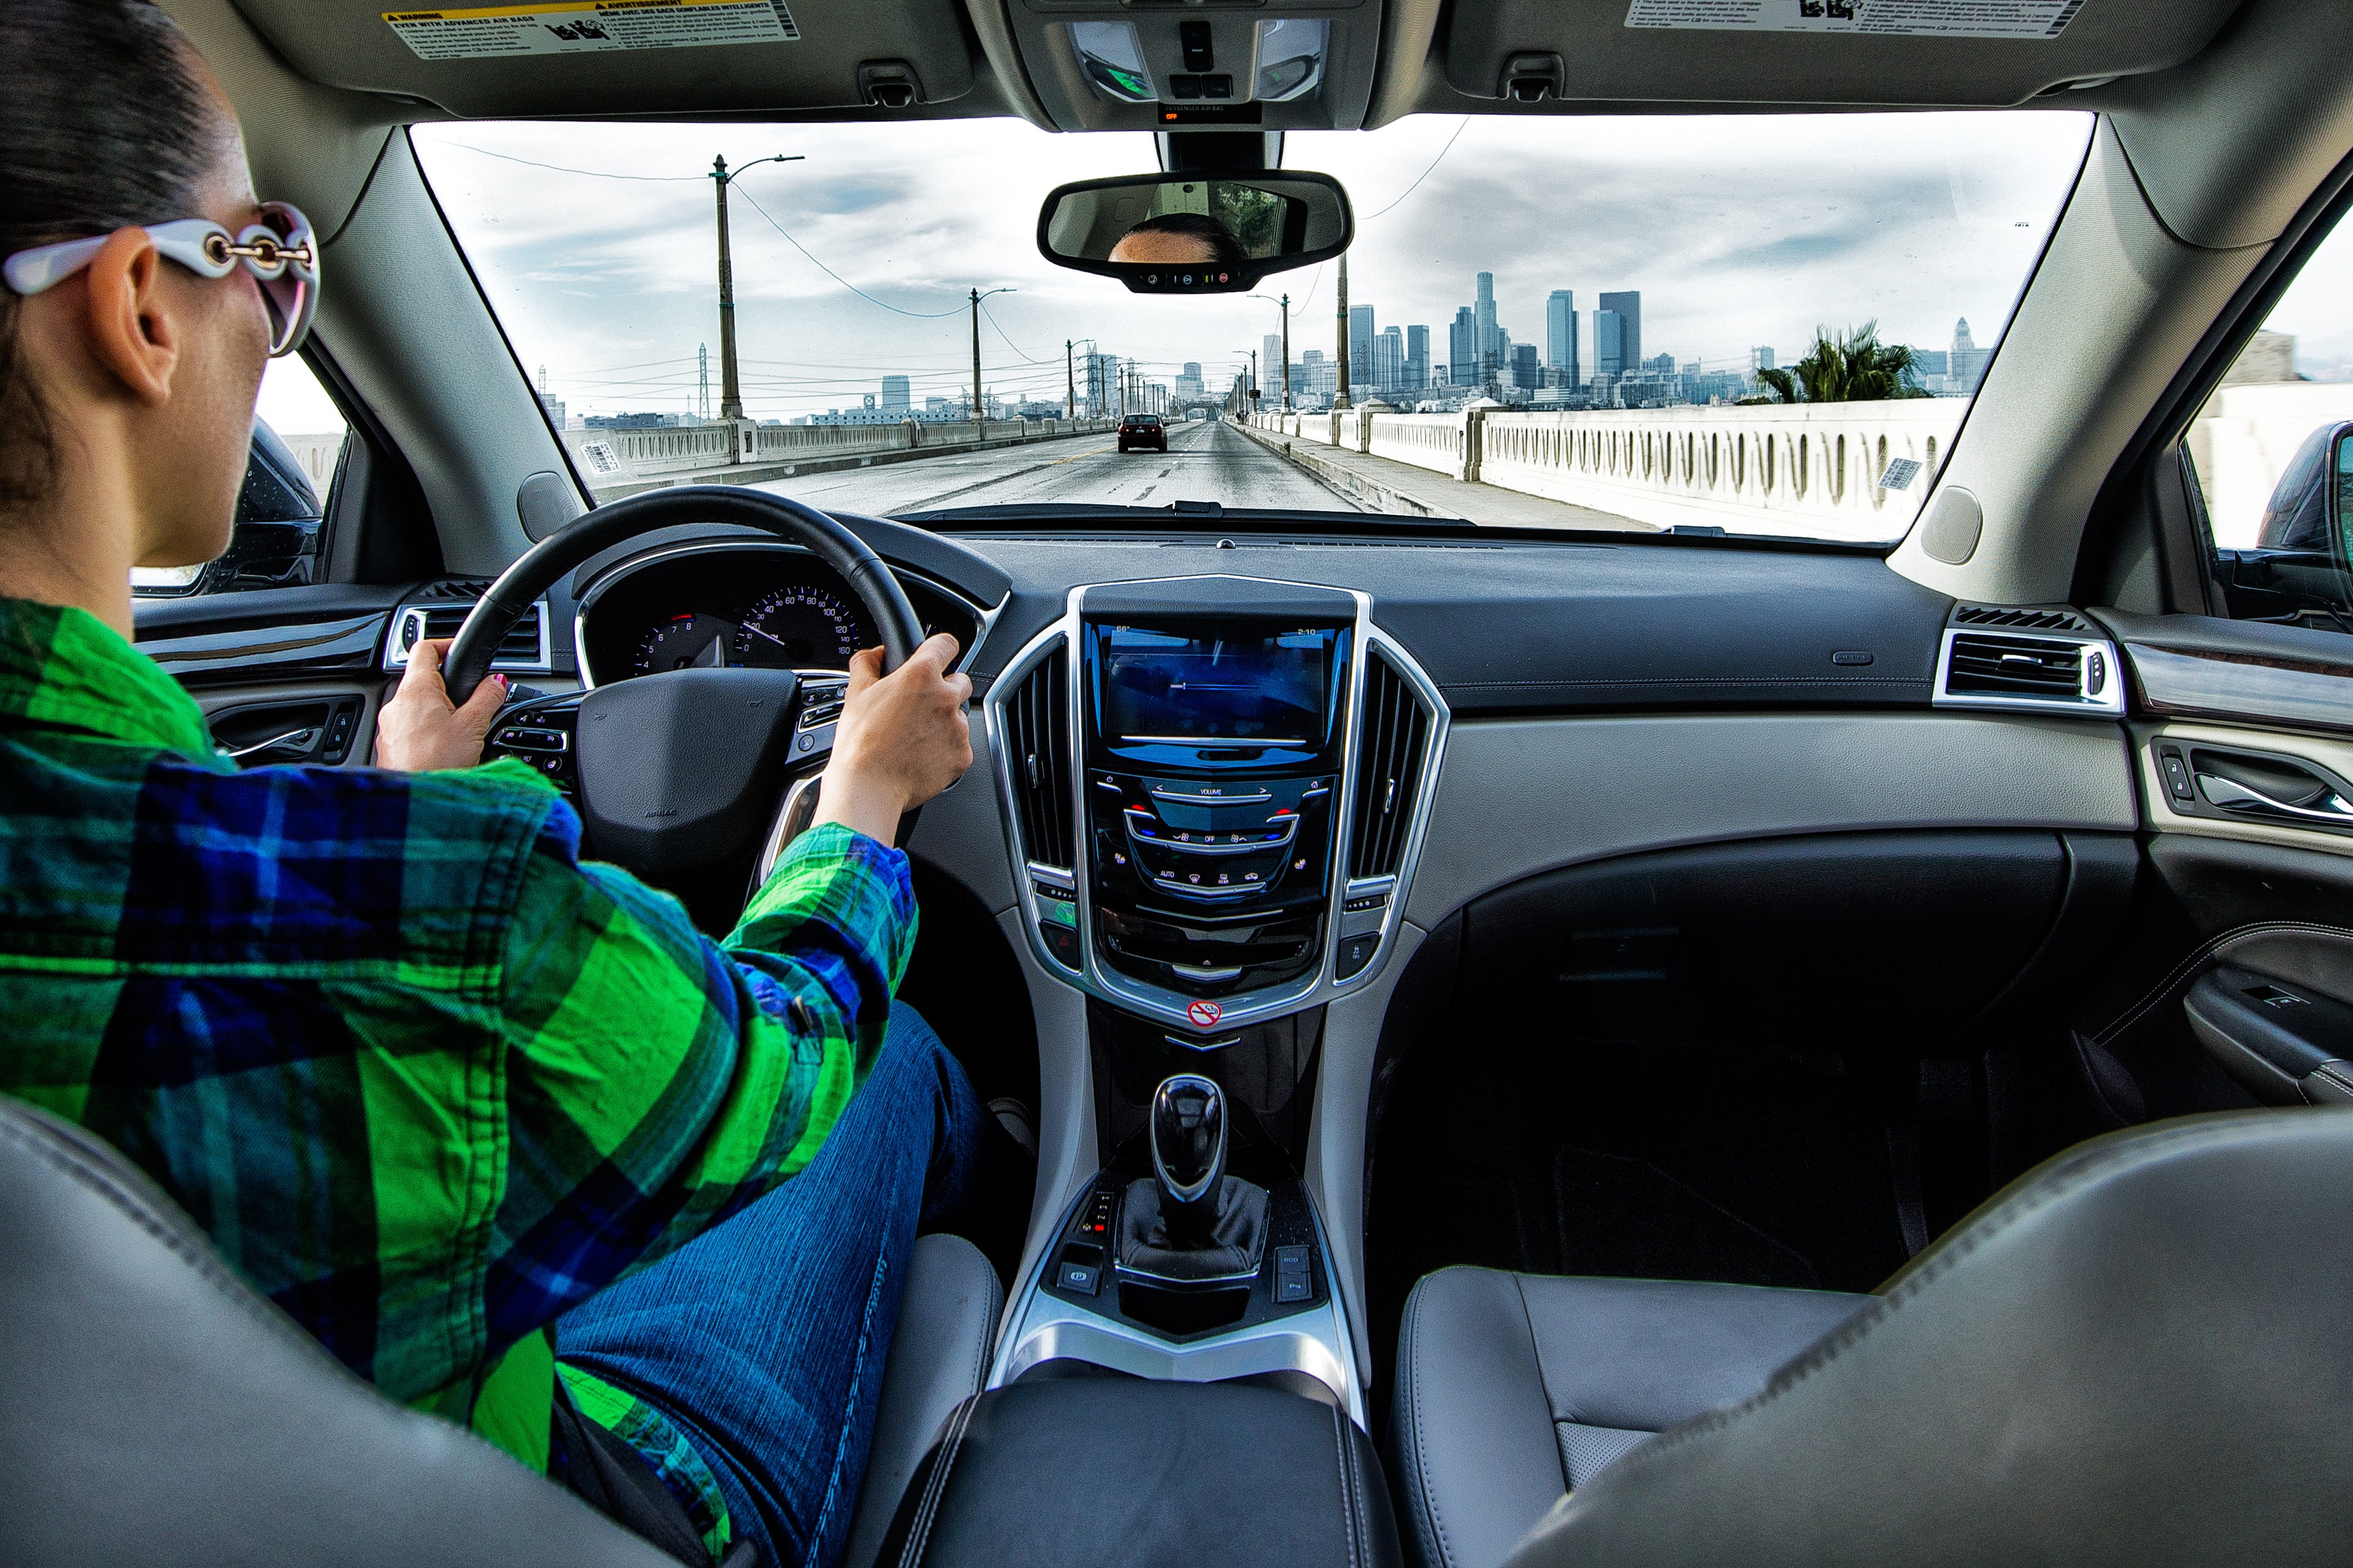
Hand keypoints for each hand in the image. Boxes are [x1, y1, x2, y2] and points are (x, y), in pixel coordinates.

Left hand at [375, 639, 506, 771]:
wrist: (414, 802)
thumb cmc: (436, 765)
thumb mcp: (473, 726)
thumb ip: (487, 697)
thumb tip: (496, 681)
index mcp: (415, 690)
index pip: (424, 648)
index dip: (444, 645)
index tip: (459, 652)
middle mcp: (396, 704)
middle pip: (421, 680)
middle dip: (447, 688)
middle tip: (470, 702)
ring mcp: (388, 726)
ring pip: (415, 707)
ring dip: (437, 712)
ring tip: (459, 731)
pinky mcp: (388, 746)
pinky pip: (408, 729)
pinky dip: (426, 732)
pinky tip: (442, 749)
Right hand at [815, 633, 972, 842]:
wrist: (868, 787)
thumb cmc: (860, 744)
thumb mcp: (856, 693)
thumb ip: (867, 663)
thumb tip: (875, 654)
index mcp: (921, 675)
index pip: (946, 644)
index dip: (940, 648)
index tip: (938, 654)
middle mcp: (946, 698)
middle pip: (959, 681)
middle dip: (942, 689)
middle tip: (918, 706)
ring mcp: (958, 728)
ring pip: (959, 715)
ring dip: (944, 721)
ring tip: (915, 736)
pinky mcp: (963, 755)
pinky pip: (960, 744)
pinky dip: (946, 748)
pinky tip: (921, 754)